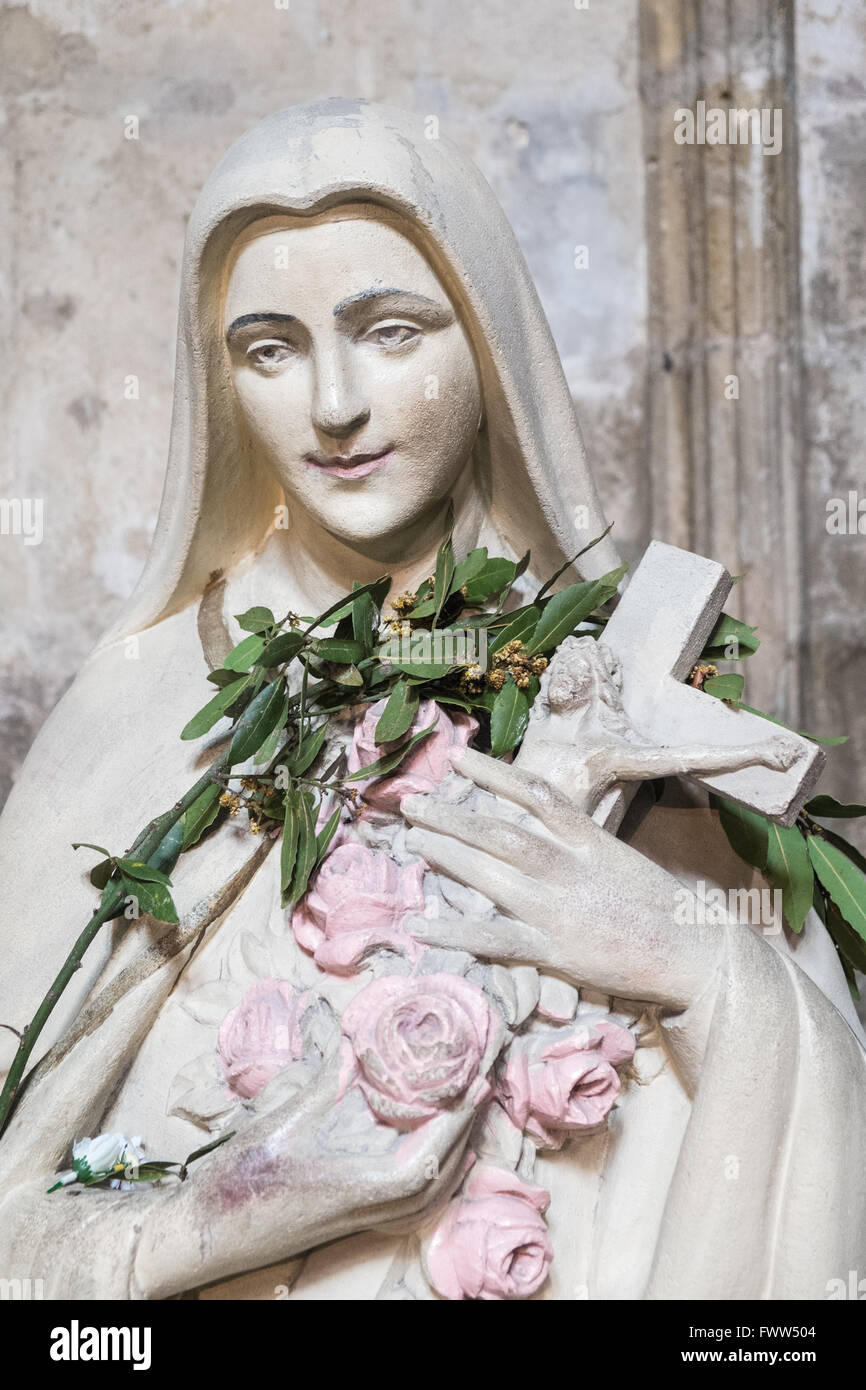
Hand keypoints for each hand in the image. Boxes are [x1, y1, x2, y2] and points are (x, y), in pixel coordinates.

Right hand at [134, 1020, 501, 1296]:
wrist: (203, 1233)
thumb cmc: (240, 1181)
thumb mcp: (285, 1119)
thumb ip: (327, 1083)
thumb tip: (358, 1040)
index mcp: (363, 1187)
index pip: (432, 1154)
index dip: (459, 1115)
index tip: (479, 1078)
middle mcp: (373, 1209)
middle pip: (442, 1172)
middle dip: (468, 1123)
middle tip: (484, 1075)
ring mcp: (364, 1216)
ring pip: (431, 1187)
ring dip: (454, 1144)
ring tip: (467, 1102)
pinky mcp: (353, 1215)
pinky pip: (411, 1193)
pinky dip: (431, 1164)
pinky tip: (429, 1139)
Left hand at [401, 747, 724, 1011]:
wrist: (699, 954)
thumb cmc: (664, 909)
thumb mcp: (623, 861)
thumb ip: (583, 846)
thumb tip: (546, 831)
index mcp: (591, 841)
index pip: (536, 794)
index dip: (494, 773)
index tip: (459, 758)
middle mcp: (570, 868)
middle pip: (500, 832)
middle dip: (452, 814)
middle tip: (411, 803)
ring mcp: (560, 909)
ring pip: (491, 875)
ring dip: (446, 854)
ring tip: (411, 839)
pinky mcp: (556, 950)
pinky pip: (494, 939)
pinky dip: (454, 931)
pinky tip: (418, 925)